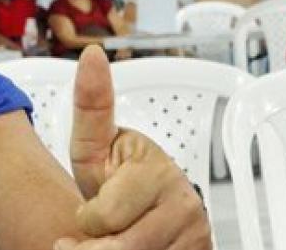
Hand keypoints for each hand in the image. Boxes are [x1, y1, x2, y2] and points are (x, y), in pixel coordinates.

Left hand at [58, 47, 209, 248]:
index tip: (89, 211)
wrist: (142, 208)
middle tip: (97, 232)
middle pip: (120, 246)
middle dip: (97, 243)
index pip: (102, 217)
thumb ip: (90, 105)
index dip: (87, 219)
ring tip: (113, 239)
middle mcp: (185, 203)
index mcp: (156, 171)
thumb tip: (92, 54)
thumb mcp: (93, 143)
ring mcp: (198, 234)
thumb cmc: (113, 175)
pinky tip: (133, 246)